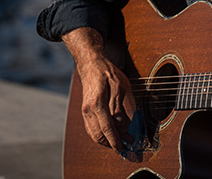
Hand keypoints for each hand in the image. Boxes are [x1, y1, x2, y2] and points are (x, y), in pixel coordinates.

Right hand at [63, 28, 135, 150]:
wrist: (91, 65)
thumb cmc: (106, 73)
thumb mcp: (119, 87)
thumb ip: (120, 107)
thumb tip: (123, 125)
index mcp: (96, 104)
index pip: (107, 128)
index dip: (116, 140)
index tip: (124, 147)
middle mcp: (88, 110)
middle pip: (98, 135)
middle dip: (112, 143)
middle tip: (127, 143)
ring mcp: (84, 112)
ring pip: (94, 134)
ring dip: (107, 140)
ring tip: (121, 140)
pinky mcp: (85, 111)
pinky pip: (92, 128)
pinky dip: (101, 134)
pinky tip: (111, 133)